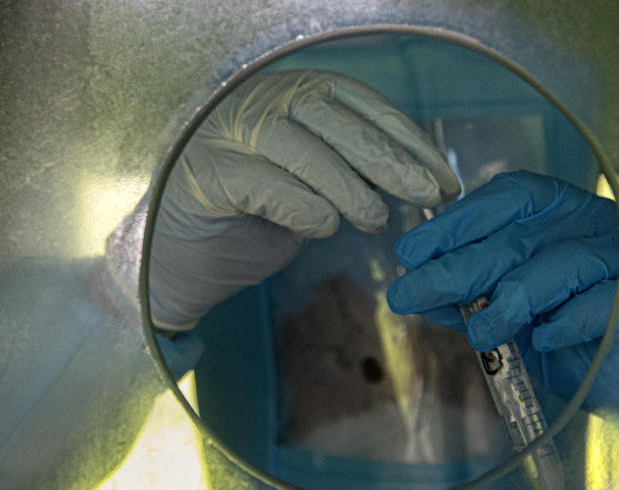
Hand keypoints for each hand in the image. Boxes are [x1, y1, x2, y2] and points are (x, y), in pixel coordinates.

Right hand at [148, 69, 459, 330]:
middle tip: (428, 195)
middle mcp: (256, 102)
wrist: (175, 263)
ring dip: (350, 187)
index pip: (359, 102)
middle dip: (390, 158)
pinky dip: (305, 209)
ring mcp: (226, 134)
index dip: (407, 138)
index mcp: (288, 96)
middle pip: (335, 118)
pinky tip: (321, 228)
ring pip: (303, 148)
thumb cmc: (250, 224)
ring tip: (374, 220)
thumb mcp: (313, 192)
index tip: (444, 178)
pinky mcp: (204, 174)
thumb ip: (352, 174)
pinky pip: (269, 186)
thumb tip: (418, 180)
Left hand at [386, 170, 618, 442]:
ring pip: (555, 267)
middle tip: (410, 292)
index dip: (457, 221)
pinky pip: (599, 306)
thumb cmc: (592, 341)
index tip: (411, 251)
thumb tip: (421, 291)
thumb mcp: (526, 317)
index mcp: (570, 215)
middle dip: (457, 267)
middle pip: (518, 237)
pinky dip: (566, 324)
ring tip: (477, 334)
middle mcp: (600, 225)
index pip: (510, 197)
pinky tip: (545, 340)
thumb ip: (482, 298)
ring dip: (507, 303)